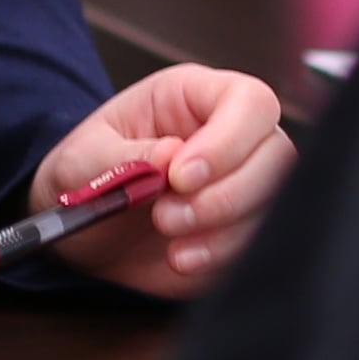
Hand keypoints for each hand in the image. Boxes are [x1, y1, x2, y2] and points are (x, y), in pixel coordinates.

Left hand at [32, 67, 291, 298]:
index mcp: (195, 99)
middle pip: (277, 156)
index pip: (249, 102)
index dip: (228, 140)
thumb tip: (170, 155)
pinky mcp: (242, 233)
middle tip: (165, 217)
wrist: (83, 232)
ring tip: (168, 240)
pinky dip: (222, 259)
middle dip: (225, 196)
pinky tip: (182, 260)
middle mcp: (232, 138)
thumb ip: (121, 156)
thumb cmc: (83, 177)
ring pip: (276, 206)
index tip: (180, 178)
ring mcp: (244, 187)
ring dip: (223, 232)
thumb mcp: (81, 160)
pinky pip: (259, 247)